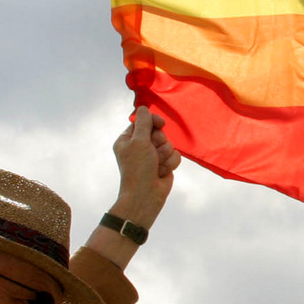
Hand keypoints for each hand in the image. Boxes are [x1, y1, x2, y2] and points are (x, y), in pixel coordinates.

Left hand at [110, 107, 181, 228]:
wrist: (146, 196)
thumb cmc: (138, 169)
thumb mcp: (139, 142)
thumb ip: (144, 123)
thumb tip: (143, 107)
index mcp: (128, 140)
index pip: (143, 122)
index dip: (153, 122)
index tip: (159, 124)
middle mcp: (140, 146)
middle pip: (159, 132)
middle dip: (159, 142)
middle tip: (153, 152)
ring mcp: (153, 156)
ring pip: (169, 144)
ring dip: (164, 155)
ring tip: (156, 165)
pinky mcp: (165, 164)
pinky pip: (175, 156)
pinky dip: (170, 163)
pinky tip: (162, 172)